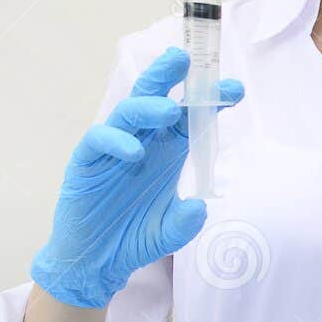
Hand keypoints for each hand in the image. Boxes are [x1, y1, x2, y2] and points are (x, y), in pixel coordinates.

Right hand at [30, 46, 243, 308]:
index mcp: (167, 151)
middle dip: (169, 75)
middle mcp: (142, 142)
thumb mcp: (168, 234)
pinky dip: (116, 140)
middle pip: (154, 98)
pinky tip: (134, 152)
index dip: (209, 101)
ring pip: (127, 112)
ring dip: (148, 106)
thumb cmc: (133, 238)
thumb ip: (184, 222)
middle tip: (186, 58)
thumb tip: (199, 207)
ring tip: (169, 111)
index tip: (236, 90)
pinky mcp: (85, 161)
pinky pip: (98, 140)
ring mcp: (112, 149)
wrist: (95, 262)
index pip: (190, 117)